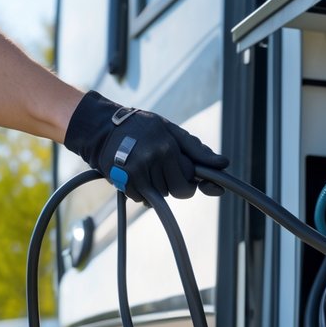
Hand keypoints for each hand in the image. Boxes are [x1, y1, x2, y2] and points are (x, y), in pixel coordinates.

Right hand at [64, 91, 227, 201]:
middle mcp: (152, 159)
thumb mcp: (170, 130)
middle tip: (167, 172)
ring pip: (160, 196)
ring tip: (148, 168)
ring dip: (158, 187)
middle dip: (177, 186)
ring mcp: (136, 172)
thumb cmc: (141, 127)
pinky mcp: (123, 182)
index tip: (202, 184)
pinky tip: (136, 175)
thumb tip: (223, 163)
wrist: (102, 129)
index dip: (194, 181)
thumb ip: (195, 148)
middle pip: (178, 191)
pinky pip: (142, 199)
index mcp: (167, 146)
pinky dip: (142, 192)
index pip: (190, 177)